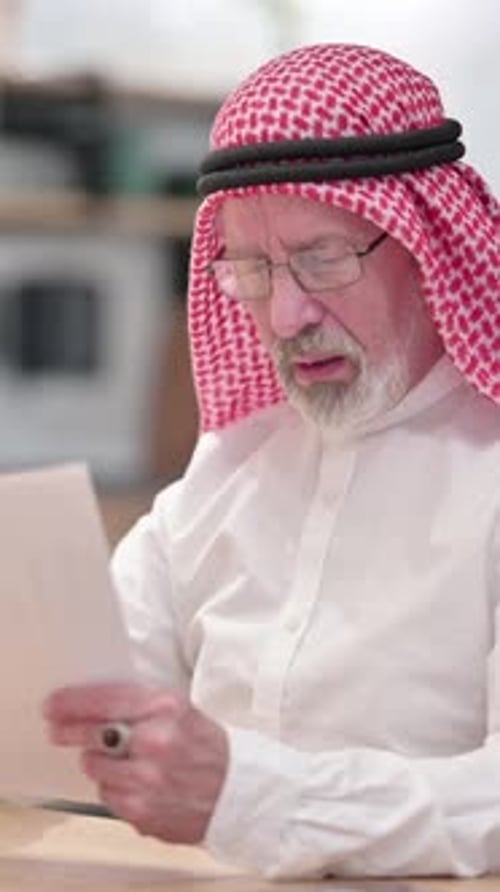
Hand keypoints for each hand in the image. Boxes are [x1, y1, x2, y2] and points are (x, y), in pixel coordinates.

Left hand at [43, 683, 228, 843]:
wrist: (236, 790)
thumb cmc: (206, 746)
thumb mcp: (180, 708)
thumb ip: (139, 703)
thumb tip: (91, 700)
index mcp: (166, 707)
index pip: (105, 699)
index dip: (72, 701)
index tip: (53, 704)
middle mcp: (156, 741)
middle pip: (91, 733)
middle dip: (70, 731)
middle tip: (58, 730)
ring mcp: (148, 779)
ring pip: (94, 766)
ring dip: (98, 761)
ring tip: (119, 759)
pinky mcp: (142, 810)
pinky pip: (106, 794)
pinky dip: (114, 787)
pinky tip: (134, 782)